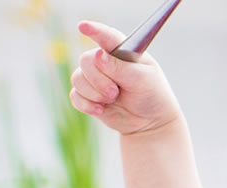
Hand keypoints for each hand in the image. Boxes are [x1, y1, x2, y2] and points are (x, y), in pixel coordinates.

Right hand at [69, 20, 182, 135]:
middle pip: (86, 60)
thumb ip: (120, 68)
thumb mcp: (142, 80)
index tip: (83, 26)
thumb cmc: (152, 95)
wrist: (150, 122)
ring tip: (113, 99)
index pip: (107, 36)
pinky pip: (75, 95)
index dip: (94, 30)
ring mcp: (95, 77)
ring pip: (77, 78)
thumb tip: (98, 55)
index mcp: (123, 51)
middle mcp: (105, 61)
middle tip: (115, 92)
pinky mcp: (88, 95)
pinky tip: (100, 110)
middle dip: (98, 79)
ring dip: (94, 93)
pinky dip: (86, 104)